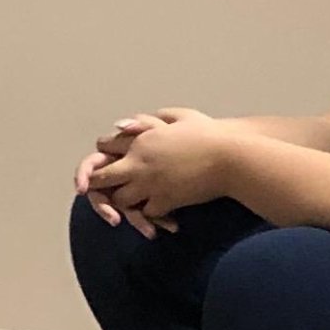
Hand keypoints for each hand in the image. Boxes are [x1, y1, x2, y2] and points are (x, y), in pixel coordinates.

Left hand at [84, 110, 227, 229]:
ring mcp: (150, 184)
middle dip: (100, 183)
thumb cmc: (208, 134)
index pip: (104, 146)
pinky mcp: (166, 201)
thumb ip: (149, 120)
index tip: (107, 157)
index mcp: (139, 140)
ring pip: (121, 200)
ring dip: (125, 200)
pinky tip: (159, 210)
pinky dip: (150, 213)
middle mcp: (139, 163)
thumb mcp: (179, 116)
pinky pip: (147, 212)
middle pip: (101, 178)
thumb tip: (124, 124)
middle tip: (104, 187)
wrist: (230, 158)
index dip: (104, 152)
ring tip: (134, 200)